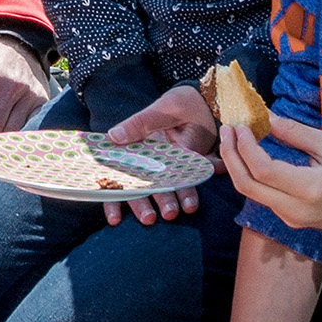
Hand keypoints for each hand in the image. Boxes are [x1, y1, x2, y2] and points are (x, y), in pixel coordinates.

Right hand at [94, 83, 215, 224]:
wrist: (208, 102)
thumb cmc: (178, 103)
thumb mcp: (159, 110)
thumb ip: (140, 123)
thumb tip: (113, 136)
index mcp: (134, 148)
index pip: (117, 176)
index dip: (113, 198)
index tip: (115, 218)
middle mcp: (149, 161)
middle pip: (140, 188)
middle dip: (143, 205)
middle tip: (149, 219)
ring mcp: (170, 166)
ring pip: (163, 189)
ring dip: (167, 202)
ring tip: (173, 214)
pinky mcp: (189, 169)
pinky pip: (187, 184)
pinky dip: (189, 194)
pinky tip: (191, 205)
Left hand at [214, 101, 321, 242]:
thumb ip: (297, 134)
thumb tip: (267, 118)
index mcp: (310, 189)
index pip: (263, 170)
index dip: (245, 146)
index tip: (241, 123)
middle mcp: (295, 210)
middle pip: (247, 186)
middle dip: (231, 156)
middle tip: (227, 129)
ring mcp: (292, 219)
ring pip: (253, 193)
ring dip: (238, 166)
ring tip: (235, 137)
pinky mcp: (293, 220)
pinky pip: (264, 197)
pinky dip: (252, 176)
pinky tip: (252, 155)